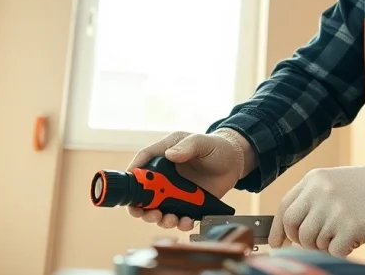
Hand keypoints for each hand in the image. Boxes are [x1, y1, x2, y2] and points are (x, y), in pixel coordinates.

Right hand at [127, 129, 248, 230]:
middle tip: (151, 213)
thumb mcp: (201, 141)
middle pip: (144, 193)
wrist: (235, 162)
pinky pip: (179, 217)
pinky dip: (180, 223)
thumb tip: (170, 155)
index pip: (142, 162)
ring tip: (169, 219)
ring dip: (160, 219)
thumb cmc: (216, 146)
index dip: (132, 174)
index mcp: (164, 155)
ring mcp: (176, 191)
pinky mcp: (188, 204)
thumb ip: (187, 146)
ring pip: (159, 209)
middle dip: (142, 208)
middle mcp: (166, 176)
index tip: (128, 188)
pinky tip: (186, 221)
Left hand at [268, 161, 364, 256]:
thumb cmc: (362, 188)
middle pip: (294, 227)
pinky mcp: (350, 227)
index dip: (278, 230)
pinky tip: (351, 237)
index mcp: (313, 180)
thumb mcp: (331, 182)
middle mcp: (320, 193)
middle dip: (300, 240)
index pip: (284, 208)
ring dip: (324, 244)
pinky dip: (340, 250)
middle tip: (316, 240)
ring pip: (312, 242)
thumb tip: (287, 230)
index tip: (277, 244)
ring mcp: (334, 210)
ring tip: (341, 232)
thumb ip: (309, 200)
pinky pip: (332, 251)